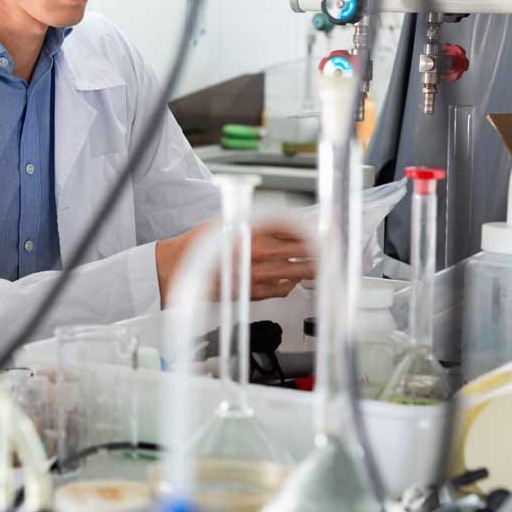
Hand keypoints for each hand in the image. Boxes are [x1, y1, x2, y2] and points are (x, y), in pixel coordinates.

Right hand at [155, 220, 314, 303]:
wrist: (181, 268)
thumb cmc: (201, 243)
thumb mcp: (229, 220)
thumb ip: (257, 219)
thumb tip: (285, 219)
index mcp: (254, 232)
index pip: (295, 228)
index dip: (314, 228)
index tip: (325, 227)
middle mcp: (259, 255)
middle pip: (303, 251)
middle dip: (320, 249)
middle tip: (331, 246)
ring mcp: (258, 276)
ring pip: (297, 272)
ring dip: (311, 267)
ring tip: (320, 263)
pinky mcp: (254, 292)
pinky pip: (283, 289)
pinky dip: (292, 283)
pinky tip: (293, 277)